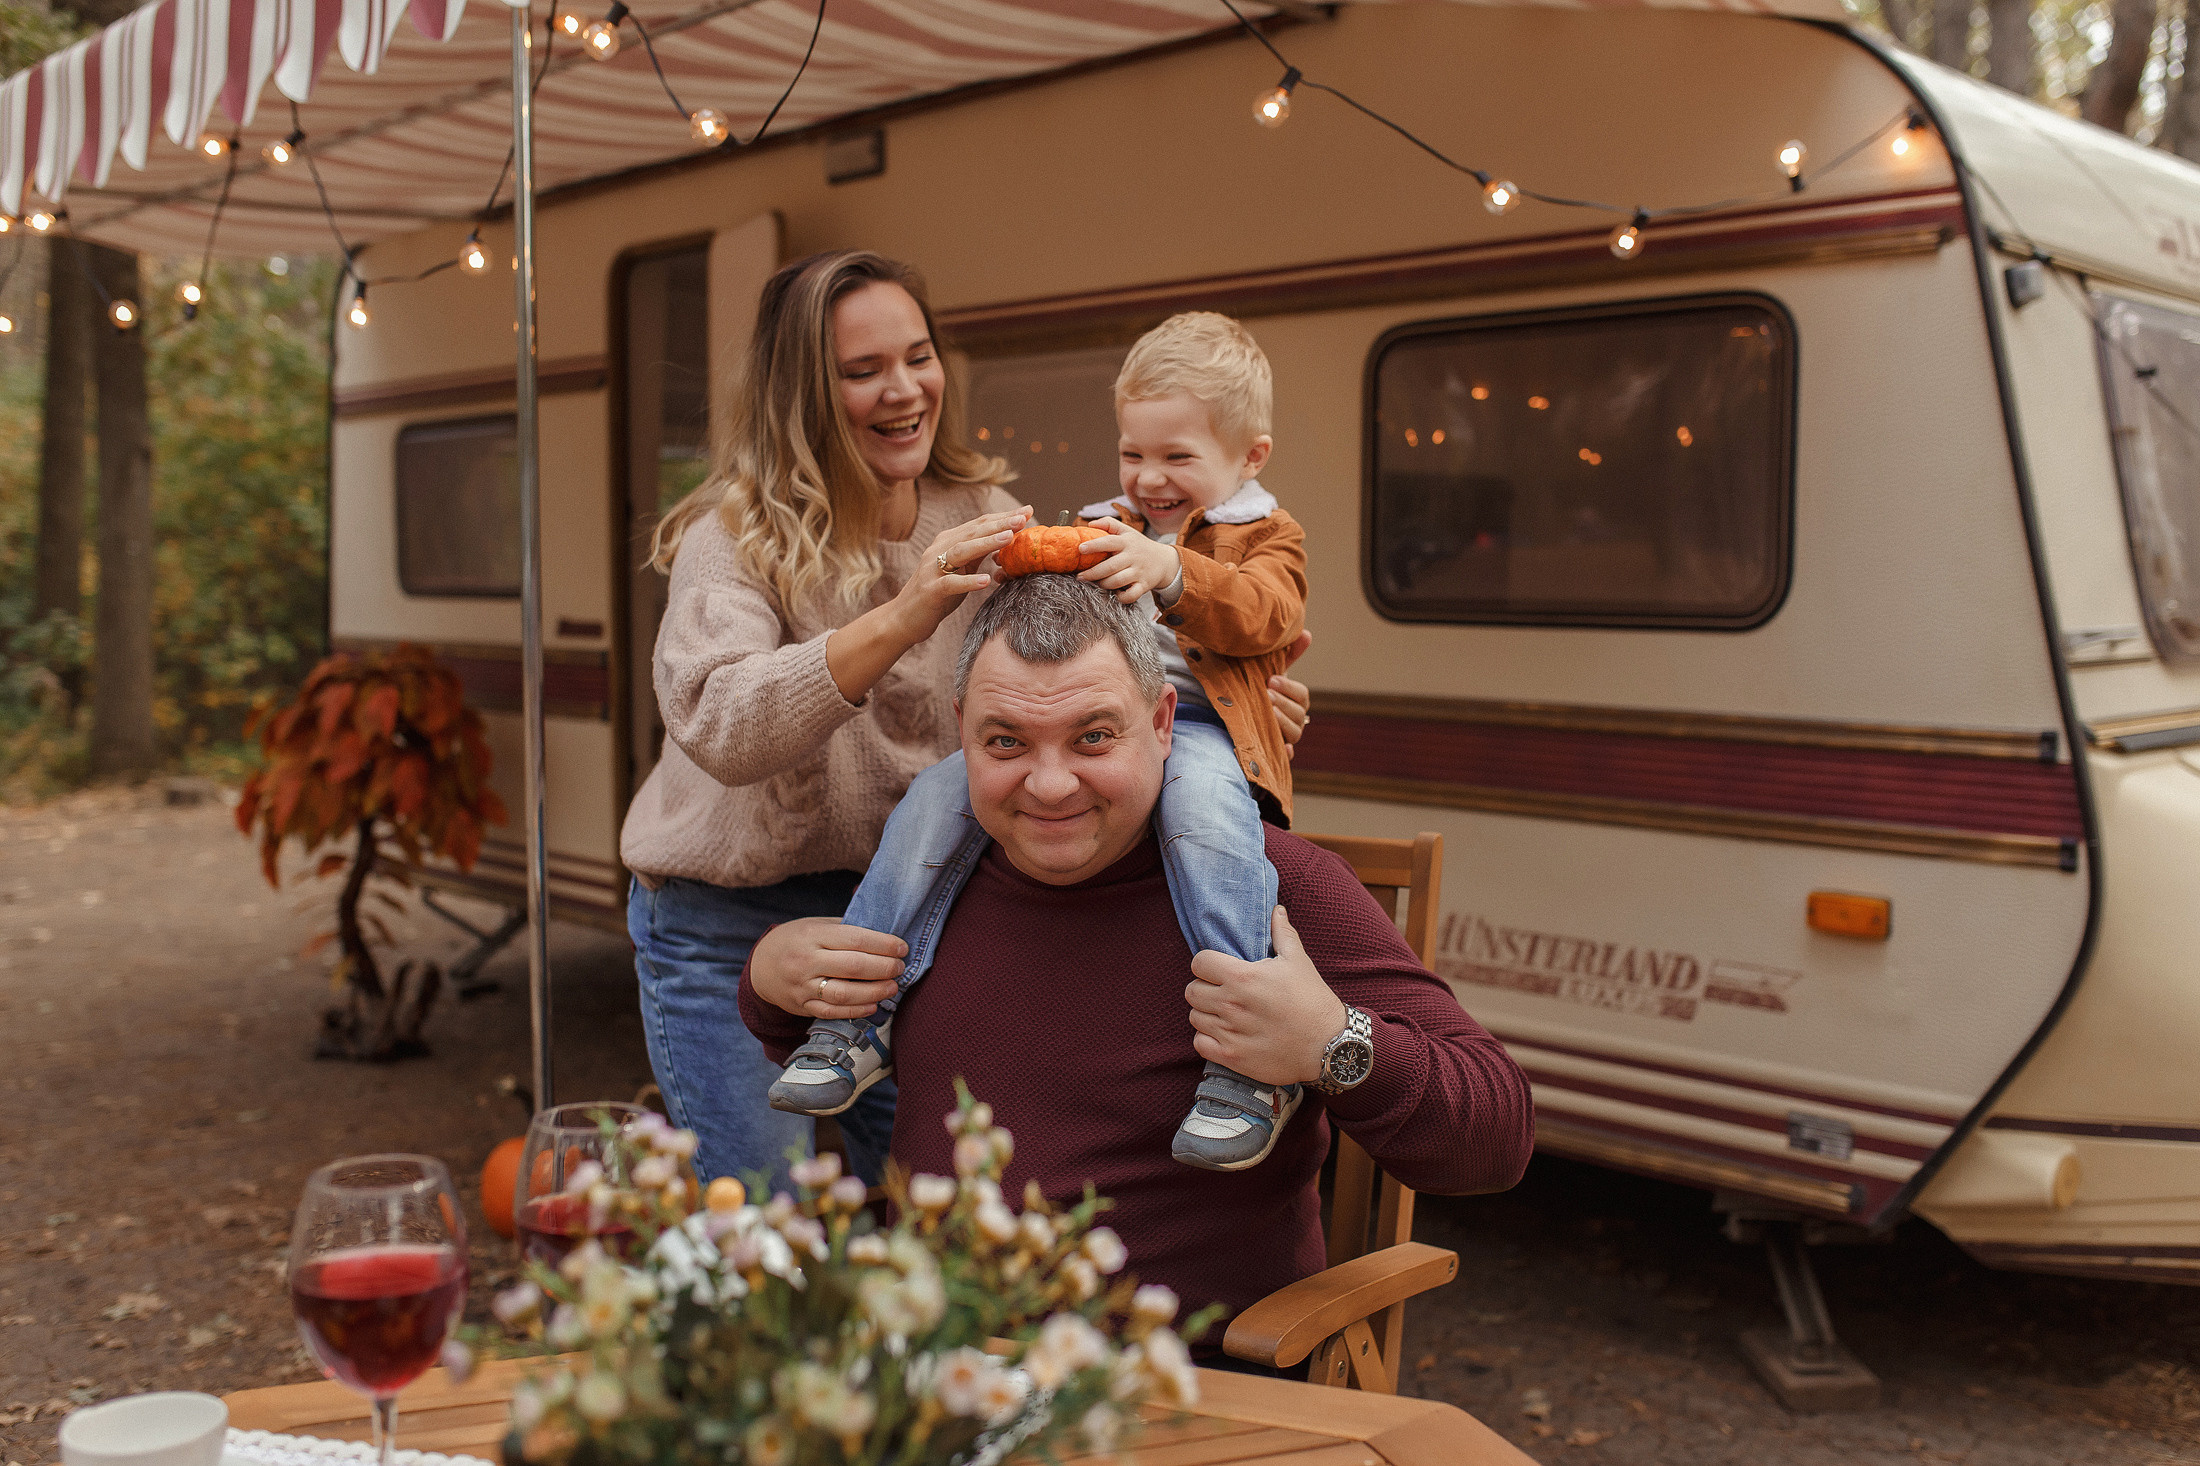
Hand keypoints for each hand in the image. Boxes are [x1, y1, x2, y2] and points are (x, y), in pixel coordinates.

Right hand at [749, 917, 905, 1021]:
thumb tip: (885, 935)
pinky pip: (832, 1013)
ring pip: (843, 994)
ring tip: (892, 987)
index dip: (883, 944)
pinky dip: (856, 1011)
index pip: (854, 939)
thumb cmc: (797, 940)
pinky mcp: (802, 1006)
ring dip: (874, 992)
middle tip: (900, 968)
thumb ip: (845, 929)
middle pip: (852, 967)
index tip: (902, 948)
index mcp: (812, 935)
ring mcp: (802, 986)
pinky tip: (873, 1005)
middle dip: (883, 968)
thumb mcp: (816, 925)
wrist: (761, 966)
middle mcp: (805, 961)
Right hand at [830, 504, 1030, 703]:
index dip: (1003, 517)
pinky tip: (985, 581)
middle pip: (972, 532)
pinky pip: (950, 583)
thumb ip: (978, 554)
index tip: (1028, 511)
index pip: (979, 524)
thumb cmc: (937, 594)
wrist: (904, 618)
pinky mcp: (930, 590)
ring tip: (1008, 538)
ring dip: (986, 543)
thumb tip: (1005, 539)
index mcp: (948, 542)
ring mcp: (932, 569)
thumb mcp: (960, 569)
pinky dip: (968, 581)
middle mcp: (939, 550)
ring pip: (961, 551)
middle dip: (999, 524)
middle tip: (1023, 518)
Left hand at [1077, 518, 1179, 603]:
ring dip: (1103, 584)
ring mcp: (1139, 572)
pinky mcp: (1144, 585)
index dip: (1094, 545)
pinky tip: (1115, 593)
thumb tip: (1090, 524)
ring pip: (1117, 581)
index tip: (1081, 549)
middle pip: (1110, 566)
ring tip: (1096, 583)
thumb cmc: (1139, 545)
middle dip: (1092, 573)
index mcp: (1126, 542)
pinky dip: (1121, 597)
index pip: (1109, 542)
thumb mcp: (1127, 531)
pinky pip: (1131, 595)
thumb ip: (1109, 524)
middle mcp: (1132, 557)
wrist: (1164, 561)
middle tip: (1080, 576)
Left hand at [1184, 907, 1347, 1087]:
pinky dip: (1208, 1039)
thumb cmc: (1313, 1000)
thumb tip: (1276, 910)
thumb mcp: (1298, 962)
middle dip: (1205, 989)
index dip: (1207, 964)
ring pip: (1194, 1017)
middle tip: (1224, 993)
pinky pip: (1199, 1043)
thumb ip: (1282, 933)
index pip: (1199, 963)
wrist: (1329, 1046)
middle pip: (1192, 991)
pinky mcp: (1231, 1057)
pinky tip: (1226, 1034)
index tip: (1220, 970)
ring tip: (1227, 1014)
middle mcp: (1230, 1004)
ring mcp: (1229, 1033)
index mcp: (1242, 977)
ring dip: (1207, 1014)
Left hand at [1269, 629, 1312, 756]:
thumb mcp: (1269, 671)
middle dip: (1283, 704)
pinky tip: (1281, 748)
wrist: (1237, 711)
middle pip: (1299, 715)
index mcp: (1295, 701)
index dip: (1289, 688)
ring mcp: (1285, 737)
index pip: (1302, 696)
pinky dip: (1285, 753)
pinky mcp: (1274, 753)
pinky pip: (1285, 757)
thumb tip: (1305, 632)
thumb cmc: (1257, 688)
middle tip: (1266, 694)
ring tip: (1267, 711)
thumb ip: (1287, 654)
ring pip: (1294, 734)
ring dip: (1282, 723)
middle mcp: (1294, 720)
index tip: (1271, 680)